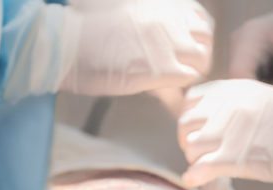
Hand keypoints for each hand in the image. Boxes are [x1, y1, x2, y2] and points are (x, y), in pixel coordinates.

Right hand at [60, 0, 213, 96]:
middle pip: (206, 40)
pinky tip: (168, 97)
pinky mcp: (161, 68)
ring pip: (202, 61)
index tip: (187, 51)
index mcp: (161, 4)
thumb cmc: (84, 31)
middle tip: (182, 72)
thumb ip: (146, 24)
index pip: (199, 20)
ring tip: (174, 86)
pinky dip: (182, 91)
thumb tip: (155, 39)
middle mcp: (169, 19)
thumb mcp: (123, 13)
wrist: (66, 44)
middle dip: (198, 58)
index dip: (197, 38)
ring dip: (191, 74)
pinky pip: (189, 80)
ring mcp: (167, 43)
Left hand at [178, 80, 272, 186]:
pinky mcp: (237, 156)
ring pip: (190, 146)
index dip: (192, 121)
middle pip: (185, 124)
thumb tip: (222, 129)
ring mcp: (231, 130)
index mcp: (235, 88)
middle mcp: (228, 105)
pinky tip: (199, 182)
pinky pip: (201, 167)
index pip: (191, 101)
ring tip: (209, 171)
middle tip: (205, 157)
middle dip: (189, 143)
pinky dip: (195, 177)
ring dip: (195, 162)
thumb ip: (240, 109)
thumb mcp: (266, 102)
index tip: (203, 135)